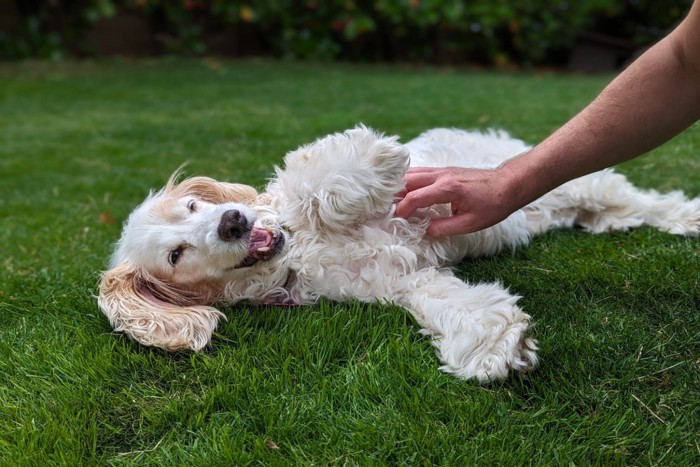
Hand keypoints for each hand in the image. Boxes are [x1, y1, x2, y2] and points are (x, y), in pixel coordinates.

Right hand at [395, 166, 519, 235]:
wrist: (508, 184)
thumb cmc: (493, 205)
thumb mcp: (470, 223)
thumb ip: (445, 227)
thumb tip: (425, 231)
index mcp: (448, 189)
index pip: (415, 197)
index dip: (402, 209)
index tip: (396, 219)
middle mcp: (442, 175)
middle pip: (408, 181)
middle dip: (394, 195)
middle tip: (385, 208)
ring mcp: (442, 170)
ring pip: (411, 173)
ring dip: (399, 186)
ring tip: (390, 200)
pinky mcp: (444, 170)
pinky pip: (420, 172)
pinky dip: (408, 180)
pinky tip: (404, 190)